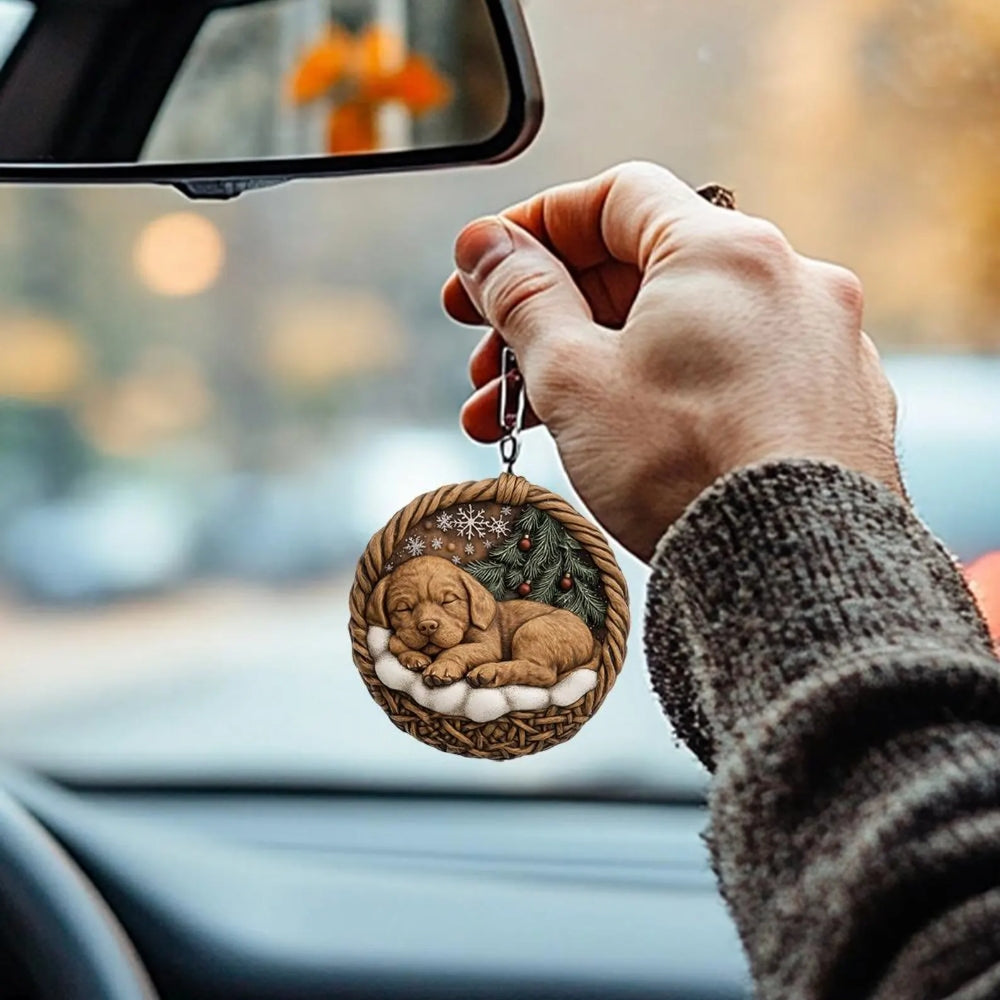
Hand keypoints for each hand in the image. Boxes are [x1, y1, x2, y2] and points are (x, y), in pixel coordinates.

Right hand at [442, 161, 900, 561]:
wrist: (795, 570)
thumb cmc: (683, 465)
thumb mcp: (575, 376)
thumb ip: (523, 297)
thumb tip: (483, 244)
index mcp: (723, 250)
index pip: (615, 198)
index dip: (537, 226)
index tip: (489, 268)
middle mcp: (788, 279)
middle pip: (644, 271)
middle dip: (552, 316)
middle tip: (489, 364)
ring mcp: (819, 343)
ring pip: (682, 331)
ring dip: (596, 365)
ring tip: (524, 421)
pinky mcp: (832, 402)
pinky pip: (730, 373)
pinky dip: (665, 390)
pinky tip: (616, 438)